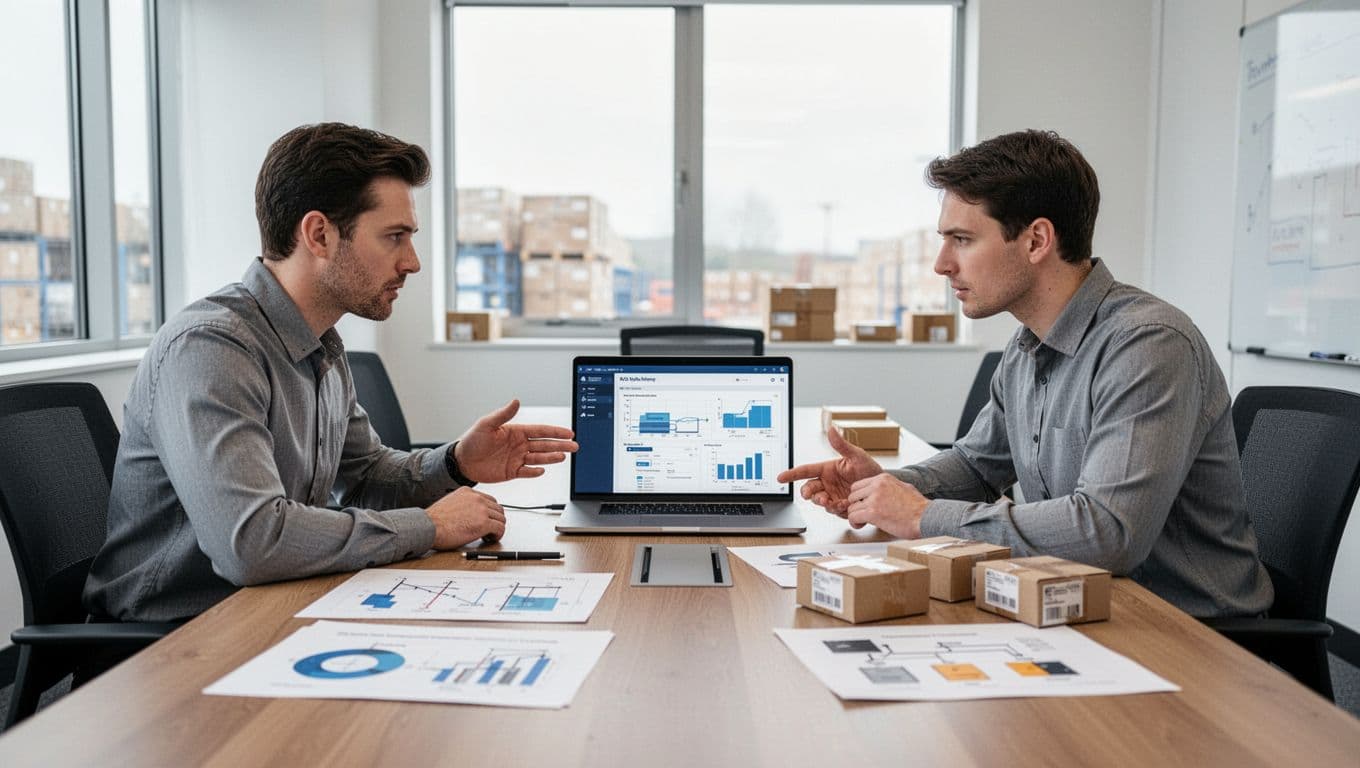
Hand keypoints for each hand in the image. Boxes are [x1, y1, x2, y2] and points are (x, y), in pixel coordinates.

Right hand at [426, 486, 506, 548]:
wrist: (428, 527)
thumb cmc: (434, 521)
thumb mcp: (450, 503)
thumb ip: (463, 505)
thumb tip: (471, 514)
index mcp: (468, 492)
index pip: (489, 500)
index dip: (490, 512)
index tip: (487, 520)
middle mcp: (476, 498)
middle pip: (498, 509)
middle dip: (495, 520)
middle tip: (489, 529)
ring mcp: (481, 509)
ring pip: (501, 518)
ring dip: (497, 528)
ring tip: (488, 535)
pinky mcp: (483, 523)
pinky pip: (500, 528)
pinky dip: (498, 535)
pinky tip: (490, 538)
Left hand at [454, 399, 578, 482]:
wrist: (461, 462)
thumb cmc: (472, 441)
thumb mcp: (486, 424)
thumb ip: (503, 414)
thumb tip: (516, 401)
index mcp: (516, 432)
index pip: (540, 431)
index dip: (555, 432)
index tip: (569, 432)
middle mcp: (519, 445)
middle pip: (544, 445)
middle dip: (560, 445)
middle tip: (574, 446)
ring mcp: (517, 459)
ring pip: (539, 458)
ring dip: (551, 457)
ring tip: (563, 457)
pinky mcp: (512, 472)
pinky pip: (527, 472)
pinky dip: (535, 472)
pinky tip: (542, 470)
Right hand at [776, 426, 883, 515]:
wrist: (883, 489)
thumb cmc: (870, 469)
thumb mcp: (857, 456)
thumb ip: (842, 445)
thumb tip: (832, 429)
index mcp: (827, 470)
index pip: (805, 471)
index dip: (792, 474)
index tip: (781, 477)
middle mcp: (827, 484)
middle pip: (809, 489)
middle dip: (809, 494)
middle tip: (815, 496)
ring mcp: (833, 496)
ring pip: (819, 502)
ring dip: (824, 503)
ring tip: (836, 502)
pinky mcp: (840, 508)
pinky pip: (833, 511)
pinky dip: (838, 510)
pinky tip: (846, 505)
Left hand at [845, 473, 929, 537]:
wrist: (926, 518)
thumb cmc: (918, 507)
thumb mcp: (904, 488)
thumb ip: (890, 487)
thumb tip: (885, 490)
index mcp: (884, 479)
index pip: (858, 485)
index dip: (859, 497)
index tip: (864, 505)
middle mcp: (877, 486)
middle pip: (853, 495)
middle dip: (856, 506)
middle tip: (863, 514)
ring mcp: (874, 498)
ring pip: (851, 507)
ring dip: (855, 516)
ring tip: (862, 522)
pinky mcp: (873, 512)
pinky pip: (853, 517)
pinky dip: (855, 523)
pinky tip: (861, 525)